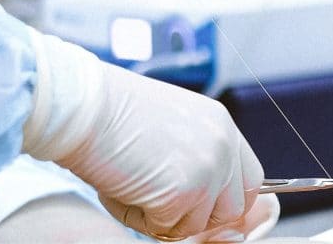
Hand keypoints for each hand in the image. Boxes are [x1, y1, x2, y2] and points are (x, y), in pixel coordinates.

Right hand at [22, 36, 263, 240]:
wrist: (83, 105)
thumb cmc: (111, 115)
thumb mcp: (171, 129)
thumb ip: (196, 158)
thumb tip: (203, 202)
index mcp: (222, 125)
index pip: (249, 180)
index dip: (223, 199)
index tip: (195, 203)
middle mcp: (224, 145)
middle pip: (233, 208)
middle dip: (197, 215)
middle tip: (159, 201)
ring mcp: (209, 169)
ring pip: (198, 224)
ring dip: (164, 218)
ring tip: (132, 186)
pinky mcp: (185, 192)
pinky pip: (166, 228)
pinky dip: (139, 218)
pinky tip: (121, 189)